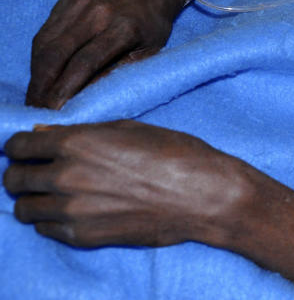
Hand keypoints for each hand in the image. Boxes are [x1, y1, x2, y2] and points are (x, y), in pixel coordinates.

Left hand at [3, 120, 253, 247]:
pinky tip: (73, 210)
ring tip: (55, 194)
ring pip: (24, 208)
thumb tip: (44, 133)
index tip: (27, 149)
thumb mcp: (130, 129)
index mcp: (77, 142)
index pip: (18, 145)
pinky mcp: (82, 236)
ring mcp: (72, 210)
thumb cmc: (175, 153)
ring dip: (34, 199)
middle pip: (14, 178)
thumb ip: (82, 132)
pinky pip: (45, 229)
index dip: (19, 146)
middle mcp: (66, 175)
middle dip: (22, 172)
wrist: (202, 195)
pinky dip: (51, 220)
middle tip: (39, 171)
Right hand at [26, 0, 185, 109]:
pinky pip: (46, 31)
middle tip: (37, 108)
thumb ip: (121, 71)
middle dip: (42, 85)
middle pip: (58, 53)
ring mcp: (79, 4)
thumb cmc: (153, 22)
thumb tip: (87, 95)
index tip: (54, 110)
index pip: (86, 62)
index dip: (66, 88)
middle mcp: (98, 13)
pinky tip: (40, 73)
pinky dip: (39, 55)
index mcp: (124, 27)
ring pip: (46, 43)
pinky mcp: (67, 0)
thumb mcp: (150, 50)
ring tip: (35, 96)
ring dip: (36, 73)